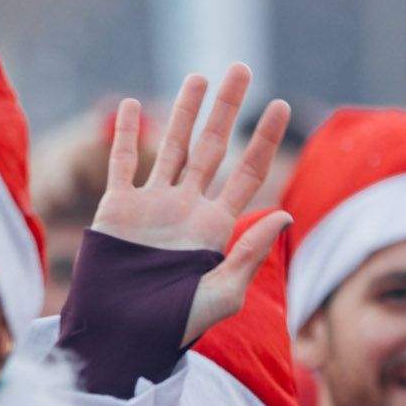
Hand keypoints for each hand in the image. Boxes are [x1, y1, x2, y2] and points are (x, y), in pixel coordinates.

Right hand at [93, 64, 292, 344]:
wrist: (121, 338)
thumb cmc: (175, 326)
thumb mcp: (223, 292)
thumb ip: (252, 253)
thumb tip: (287, 214)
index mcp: (217, 226)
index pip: (248, 172)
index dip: (264, 138)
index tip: (282, 106)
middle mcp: (188, 208)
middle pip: (213, 147)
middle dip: (227, 108)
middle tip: (241, 68)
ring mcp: (153, 206)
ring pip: (173, 146)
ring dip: (185, 112)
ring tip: (200, 77)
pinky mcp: (118, 210)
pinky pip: (124, 165)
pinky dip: (129, 136)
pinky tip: (135, 106)